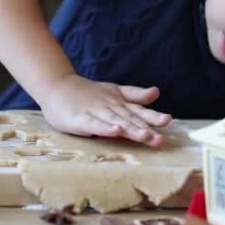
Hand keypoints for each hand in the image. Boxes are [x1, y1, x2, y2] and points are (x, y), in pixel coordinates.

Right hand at [39, 74, 171, 146]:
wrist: (57, 86)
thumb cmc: (87, 93)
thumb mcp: (114, 91)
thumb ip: (135, 95)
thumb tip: (156, 92)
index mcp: (119, 102)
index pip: (138, 110)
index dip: (153, 116)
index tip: (167, 121)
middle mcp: (110, 106)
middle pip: (130, 118)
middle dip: (145, 128)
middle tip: (160, 139)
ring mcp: (95, 112)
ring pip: (115, 121)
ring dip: (131, 129)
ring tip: (145, 136)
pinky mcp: (80, 119)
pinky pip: (94, 124)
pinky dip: (105, 128)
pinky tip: (116, 132)